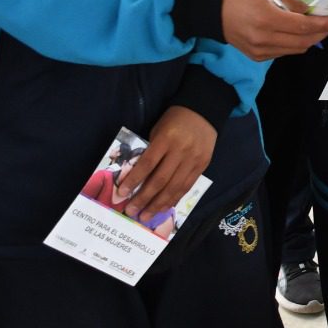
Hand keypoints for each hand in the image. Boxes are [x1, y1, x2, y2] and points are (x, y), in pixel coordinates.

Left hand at [118, 106, 214, 222]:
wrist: (205, 111)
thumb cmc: (175, 119)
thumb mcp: (158, 129)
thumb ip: (151, 151)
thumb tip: (137, 177)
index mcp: (166, 139)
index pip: (147, 164)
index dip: (134, 180)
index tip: (122, 193)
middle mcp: (181, 151)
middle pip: (160, 180)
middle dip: (144, 198)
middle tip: (131, 211)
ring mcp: (193, 160)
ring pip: (175, 187)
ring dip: (158, 204)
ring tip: (146, 216)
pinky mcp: (202, 165)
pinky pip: (187, 186)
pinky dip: (174, 198)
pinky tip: (164, 207)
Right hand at [221, 0, 327, 59]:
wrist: (212, 12)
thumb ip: (291, 4)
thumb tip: (310, 12)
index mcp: (267, 19)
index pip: (303, 26)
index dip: (323, 24)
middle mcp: (264, 38)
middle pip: (303, 41)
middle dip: (321, 33)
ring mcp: (260, 50)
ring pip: (295, 49)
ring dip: (309, 40)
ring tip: (316, 29)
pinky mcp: (257, 56)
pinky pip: (283, 52)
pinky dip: (294, 44)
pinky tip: (296, 35)